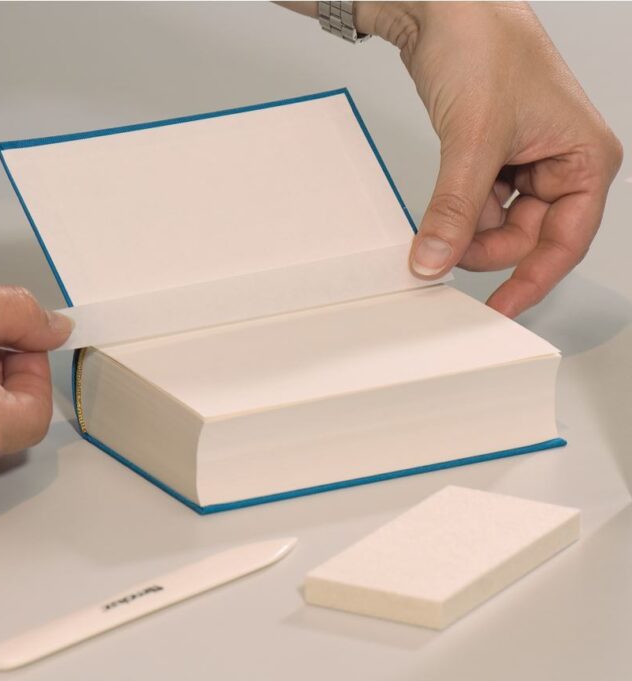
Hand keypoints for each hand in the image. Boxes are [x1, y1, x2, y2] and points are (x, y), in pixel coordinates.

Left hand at [281, 2, 622, 315]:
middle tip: (441, 252)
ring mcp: (527, 160)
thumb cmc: (485, 46)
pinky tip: (437, 207)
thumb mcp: (473, 142)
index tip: (499, 310)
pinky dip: (455, 210)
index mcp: (585, 159)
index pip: (565, 241)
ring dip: (464, 227)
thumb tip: (435, 261)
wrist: (446, 6)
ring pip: (496, 223)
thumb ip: (455, 210)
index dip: (531, 281)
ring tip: (436, 216)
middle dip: (482, 246)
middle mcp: (561, 163)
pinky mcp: (494, 156)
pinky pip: (477, 202)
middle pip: (525, 237)